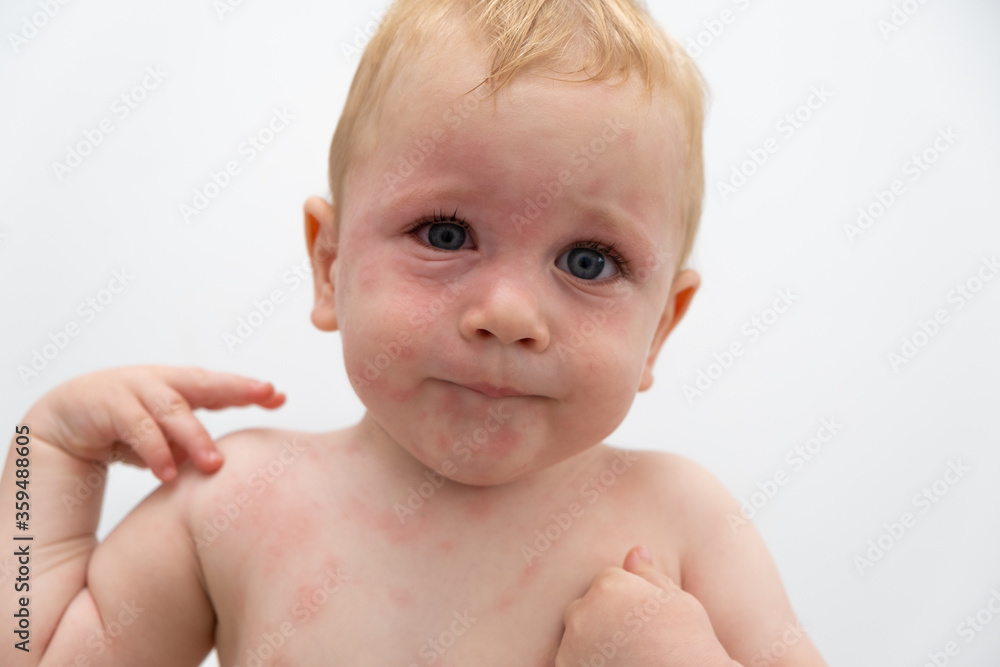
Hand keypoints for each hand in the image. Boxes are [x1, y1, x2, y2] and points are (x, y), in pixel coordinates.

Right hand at [25, 365, 284, 480]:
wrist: (56, 425)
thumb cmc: (119, 433)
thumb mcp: (162, 440)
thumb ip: (190, 447)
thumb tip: (223, 466)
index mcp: (177, 388)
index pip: (219, 386)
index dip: (249, 389)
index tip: (280, 396)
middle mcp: (158, 382)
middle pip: (204, 382)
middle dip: (237, 387)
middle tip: (266, 395)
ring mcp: (131, 388)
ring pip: (172, 408)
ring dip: (194, 437)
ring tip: (213, 465)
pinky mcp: (105, 404)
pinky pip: (136, 427)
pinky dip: (154, 451)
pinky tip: (167, 474)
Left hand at [555, 545, 739, 666]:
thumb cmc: (690, 648)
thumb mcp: (679, 603)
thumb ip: (649, 575)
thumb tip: (636, 550)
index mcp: (609, 587)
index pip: (607, 580)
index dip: (629, 600)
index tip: (646, 622)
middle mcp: (583, 613)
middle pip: (586, 605)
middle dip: (604, 617)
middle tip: (636, 640)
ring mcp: (571, 646)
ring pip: (577, 634)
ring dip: (593, 641)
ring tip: (628, 656)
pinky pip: (572, 657)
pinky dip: (587, 662)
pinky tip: (617, 666)